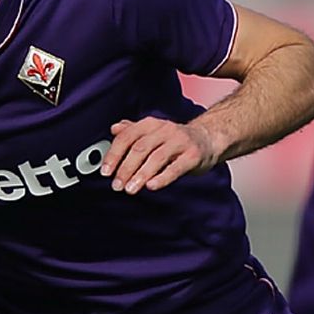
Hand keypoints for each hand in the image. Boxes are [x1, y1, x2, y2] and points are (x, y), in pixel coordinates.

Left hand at [100, 116, 220, 193]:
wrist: (207, 138)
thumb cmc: (175, 139)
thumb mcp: (153, 132)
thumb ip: (133, 131)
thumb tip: (114, 129)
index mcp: (151, 124)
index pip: (127, 137)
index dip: (114, 154)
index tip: (105, 171)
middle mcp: (165, 130)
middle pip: (140, 148)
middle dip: (125, 168)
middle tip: (117, 185)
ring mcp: (180, 142)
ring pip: (156, 158)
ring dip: (140, 175)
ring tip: (130, 189)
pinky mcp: (193, 156)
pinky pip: (176, 168)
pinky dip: (162, 178)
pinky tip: (151, 186)